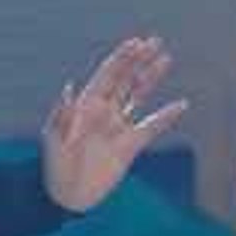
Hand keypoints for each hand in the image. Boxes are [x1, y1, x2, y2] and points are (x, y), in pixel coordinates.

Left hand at [42, 36, 188, 213]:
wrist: (67, 195)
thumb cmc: (54, 164)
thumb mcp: (54, 138)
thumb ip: (62, 114)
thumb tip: (69, 87)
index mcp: (85, 104)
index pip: (107, 74)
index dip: (122, 58)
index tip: (137, 42)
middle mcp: (103, 110)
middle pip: (125, 78)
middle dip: (138, 59)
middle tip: (155, 40)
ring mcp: (117, 126)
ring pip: (138, 95)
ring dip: (151, 76)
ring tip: (165, 57)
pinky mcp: (130, 145)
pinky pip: (152, 126)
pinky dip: (167, 115)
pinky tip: (181, 104)